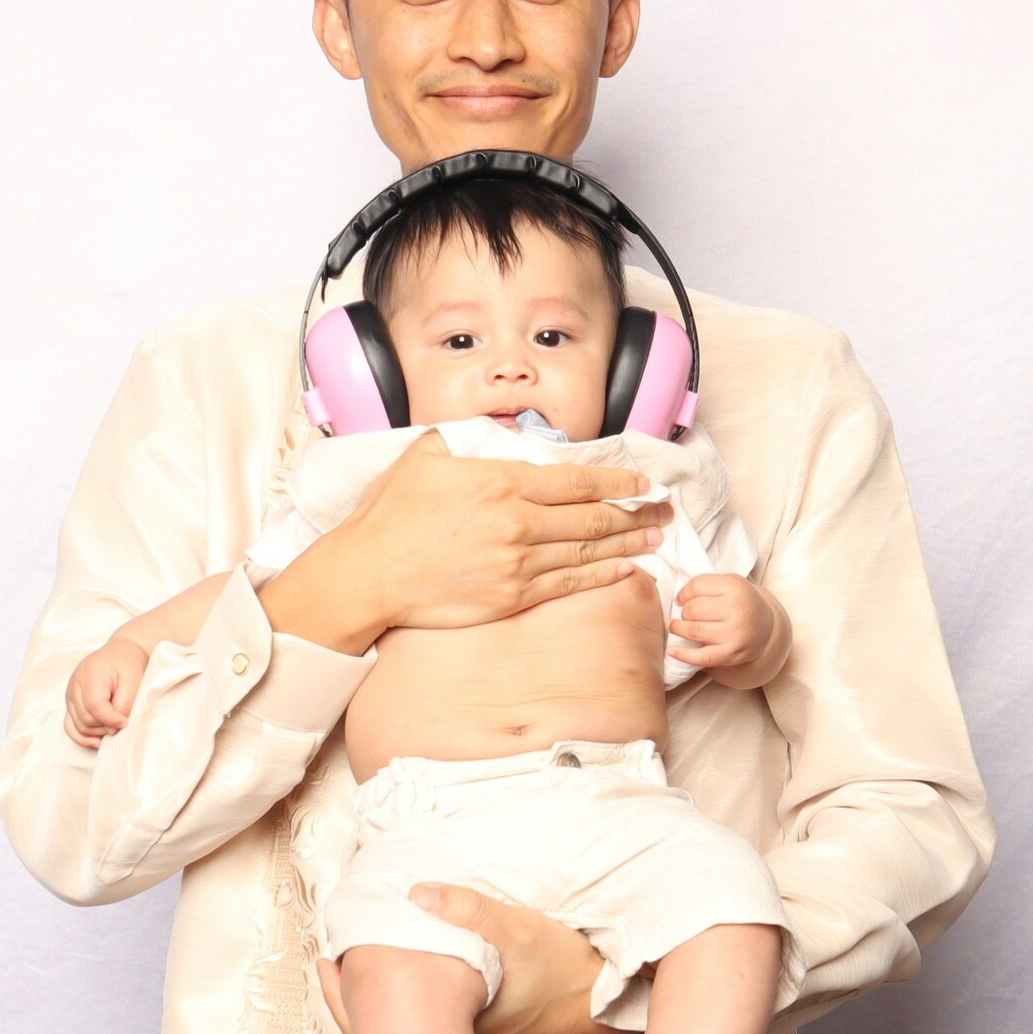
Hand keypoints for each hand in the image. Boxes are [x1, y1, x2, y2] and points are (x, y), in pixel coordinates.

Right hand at [64, 639, 148, 747]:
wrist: (121, 653)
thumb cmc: (128, 664)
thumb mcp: (133, 681)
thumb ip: (124, 704)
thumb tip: (114, 727)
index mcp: (89, 674)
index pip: (93, 706)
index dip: (110, 719)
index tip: (125, 721)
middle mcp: (74, 685)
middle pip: (85, 718)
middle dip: (105, 726)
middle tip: (123, 722)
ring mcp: (70, 695)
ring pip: (78, 725)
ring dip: (97, 732)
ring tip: (114, 727)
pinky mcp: (71, 703)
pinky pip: (70, 726)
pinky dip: (82, 737)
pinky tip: (97, 741)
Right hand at [261, 431, 672, 653]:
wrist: (369, 574)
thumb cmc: (391, 515)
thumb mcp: (426, 456)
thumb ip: (466, 442)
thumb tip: (491, 436)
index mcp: (502, 482)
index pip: (575, 479)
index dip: (616, 479)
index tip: (641, 480)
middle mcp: (518, 522)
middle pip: (592, 517)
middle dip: (634, 511)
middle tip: (663, 510)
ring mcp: (518, 563)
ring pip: (587, 552)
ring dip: (627, 544)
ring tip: (654, 537)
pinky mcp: (511, 597)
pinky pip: (568, 585)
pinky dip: (601, 576)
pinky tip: (624, 570)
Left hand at [315, 883, 630, 1033]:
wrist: (609, 1008)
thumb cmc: (565, 970)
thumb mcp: (518, 929)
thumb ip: (467, 907)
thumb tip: (414, 891)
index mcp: (455, 1024)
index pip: (383, 1019)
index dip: (348, 992)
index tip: (327, 960)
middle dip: (356, 998)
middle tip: (329, 964)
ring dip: (383, 1005)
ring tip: (357, 969)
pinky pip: (435, 1033)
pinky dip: (411, 1010)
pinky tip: (413, 983)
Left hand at [668, 573, 788, 683]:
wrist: (766, 628)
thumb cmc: (741, 603)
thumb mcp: (731, 583)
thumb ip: (707, 584)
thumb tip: (679, 599)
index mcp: (735, 588)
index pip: (697, 586)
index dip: (683, 593)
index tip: (681, 599)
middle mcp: (737, 610)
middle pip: (693, 609)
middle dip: (684, 612)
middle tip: (686, 614)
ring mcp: (734, 633)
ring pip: (694, 630)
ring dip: (678, 629)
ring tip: (675, 627)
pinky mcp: (731, 653)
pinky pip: (702, 656)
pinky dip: (683, 655)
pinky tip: (672, 651)